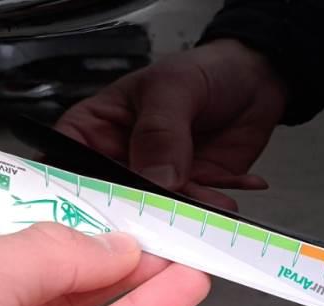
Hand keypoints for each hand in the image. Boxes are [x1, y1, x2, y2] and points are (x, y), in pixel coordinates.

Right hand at [56, 39, 287, 208]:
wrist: (255, 79)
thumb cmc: (204, 70)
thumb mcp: (174, 88)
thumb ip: (161, 132)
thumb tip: (155, 177)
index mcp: (96, 129)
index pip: (68, 165)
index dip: (77, 190)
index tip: (100, 205)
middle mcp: (121, 161)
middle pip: (111, 201)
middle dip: (134, 213)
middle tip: (157, 217)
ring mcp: (155, 180)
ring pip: (155, 213)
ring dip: (179, 217)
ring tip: (201, 211)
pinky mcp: (189, 191)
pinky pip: (194, 211)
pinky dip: (210, 209)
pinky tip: (225, 198)